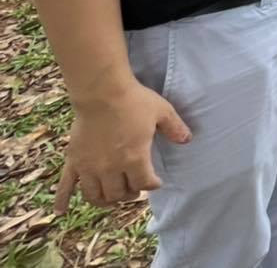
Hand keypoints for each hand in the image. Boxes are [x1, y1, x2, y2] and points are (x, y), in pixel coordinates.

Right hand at [56, 78, 190, 209]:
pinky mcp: (73, 161)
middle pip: (120, 193)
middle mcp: (110, 168)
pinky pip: (65, 187)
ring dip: (106, 200)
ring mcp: (89, 167)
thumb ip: (175, 128)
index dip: (152, 185)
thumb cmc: (134, 101)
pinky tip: (61, 212)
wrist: (102, 91)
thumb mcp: (162, 112)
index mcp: (134, 158)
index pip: (144, 184)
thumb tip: (187, 140)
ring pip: (96, 196)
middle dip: (130, 194)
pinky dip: (62, 201)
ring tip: (113, 197)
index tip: (156, 182)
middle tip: (135, 189)